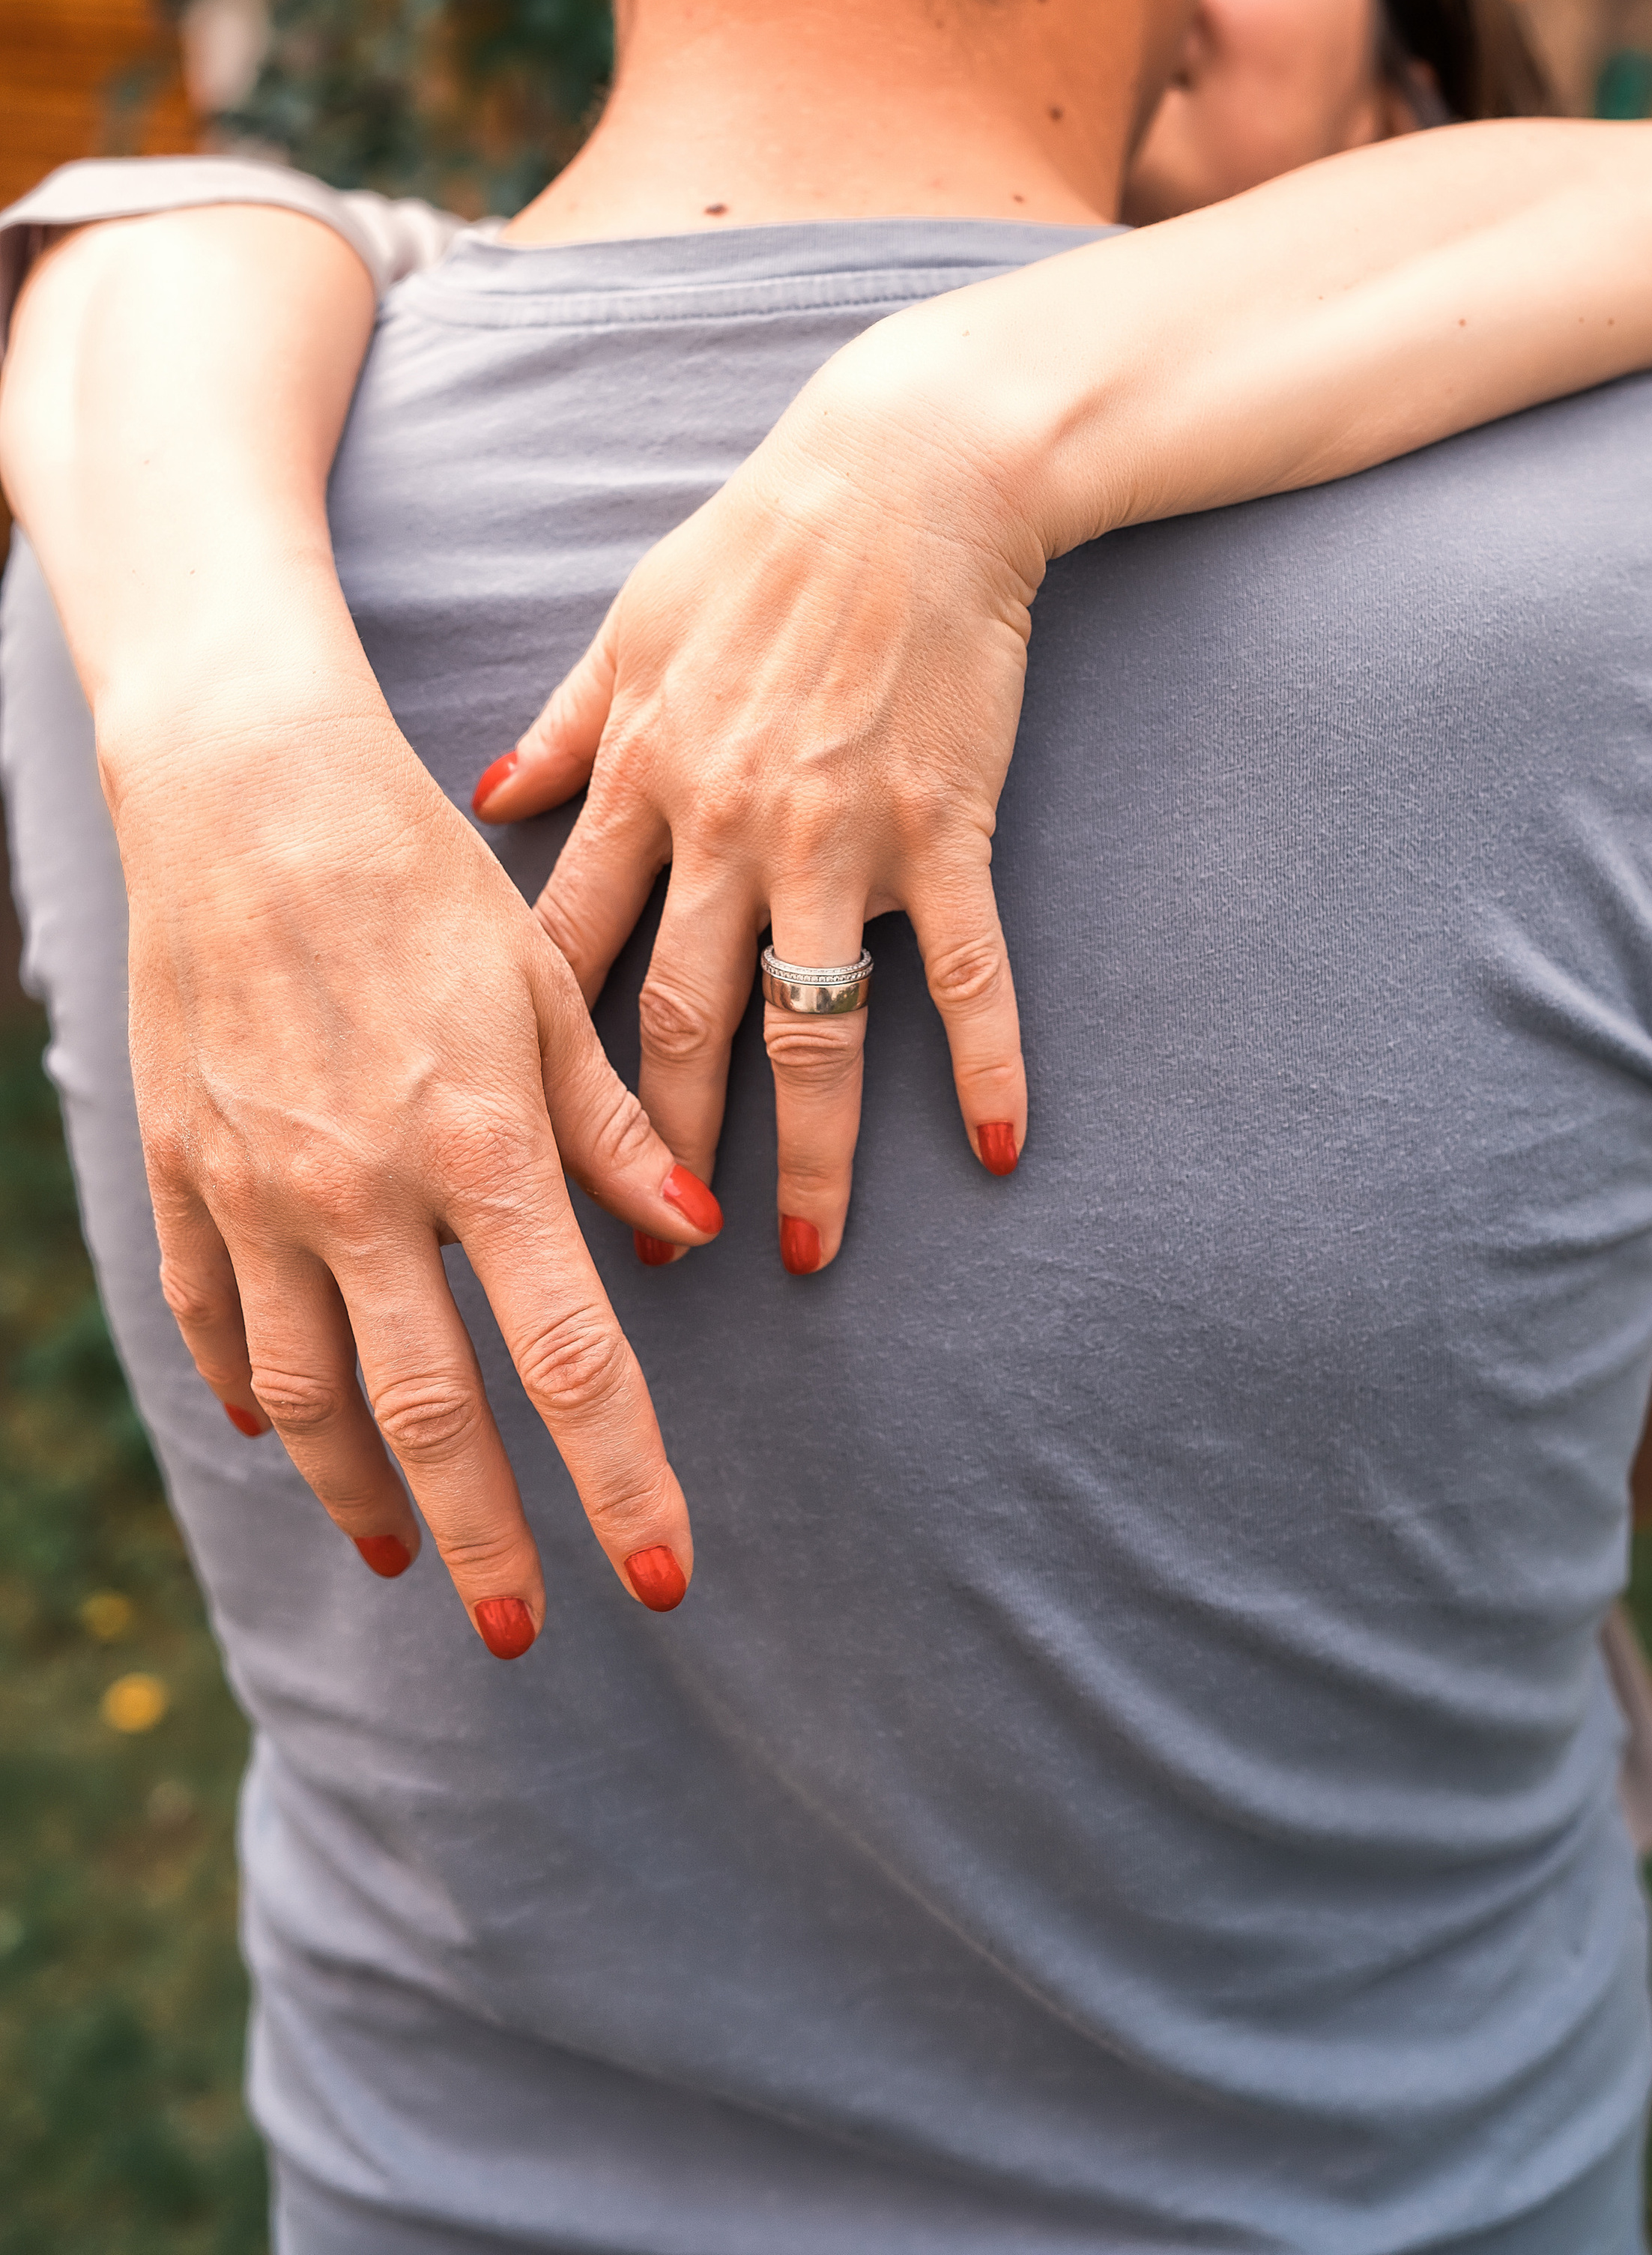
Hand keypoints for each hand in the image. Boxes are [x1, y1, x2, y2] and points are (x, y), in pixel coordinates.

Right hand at [104, 668, 720, 1652]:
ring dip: (364, 1499)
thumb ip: (612, 1124)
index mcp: (480, 1145)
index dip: (621, 1477)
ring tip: (407, 1559)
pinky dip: (253, 1397)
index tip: (664, 1575)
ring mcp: (256, 1193)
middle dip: (488, 1540)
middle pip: (432, 1416)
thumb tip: (692, 1235)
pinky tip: (285, 1438)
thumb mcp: (544, 985)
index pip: (570, 1355)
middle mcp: (364, 1192)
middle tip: (526, 1636)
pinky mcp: (179, 1174)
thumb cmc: (422, 878)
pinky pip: (212, 1324)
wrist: (247, 796)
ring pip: (310, 1399)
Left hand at [471, 332, 1047, 1272]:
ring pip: (813, 1028)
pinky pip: (970, 970)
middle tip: (648, 1259)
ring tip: (807, 1254)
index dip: (543, 1063)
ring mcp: (842, 839)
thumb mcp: (628, 629)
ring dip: (810, 1154)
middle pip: (681, 1027)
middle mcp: (729, 831)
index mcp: (643, 785)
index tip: (522, 1154)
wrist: (904, 477)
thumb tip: (480, 797)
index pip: (570, 954)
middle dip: (657, 1155)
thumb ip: (564, 731)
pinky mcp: (948, 829)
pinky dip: (986, 1061)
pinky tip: (1000, 1147)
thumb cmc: (758, 547)